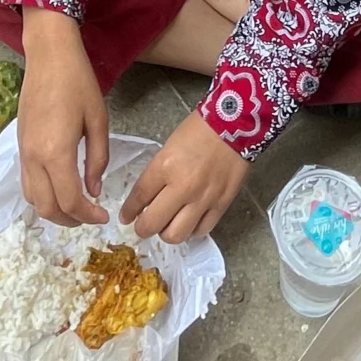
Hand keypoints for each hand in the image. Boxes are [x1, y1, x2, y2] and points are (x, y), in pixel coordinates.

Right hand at [19, 11, 109, 225]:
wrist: (49, 56)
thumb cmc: (78, 83)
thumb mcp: (98, 121)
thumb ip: (97, 159)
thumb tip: (94, 190)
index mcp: (56, 153)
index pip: (70, 200)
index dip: (88, 216)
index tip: (103, 217)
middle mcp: (34, 158)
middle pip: (47, 207)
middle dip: (70, 220)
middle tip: (91, 217)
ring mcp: (23, 152)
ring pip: (32, 198)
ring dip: (53, 210)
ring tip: (76, 207)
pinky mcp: (20, 145)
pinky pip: (26, 182)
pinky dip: (42, 195)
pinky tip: (60, 188)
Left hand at [121, 110, 249, 242]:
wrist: (235, 125)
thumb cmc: (199, 130)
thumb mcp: (168, 147)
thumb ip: (157, 173)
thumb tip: (147, 197)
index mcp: (165, 167)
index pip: (139, 197)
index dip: (129, 211)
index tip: (126, 217)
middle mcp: (182, 187)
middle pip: (153, 223)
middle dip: (142, 228)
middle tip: (143, 225)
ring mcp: (203, 199)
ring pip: (176, 235)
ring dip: (166, 233)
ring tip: (167, 225)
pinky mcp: (221, 205)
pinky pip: (201, 231)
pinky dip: (191, 231)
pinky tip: (189, 223)